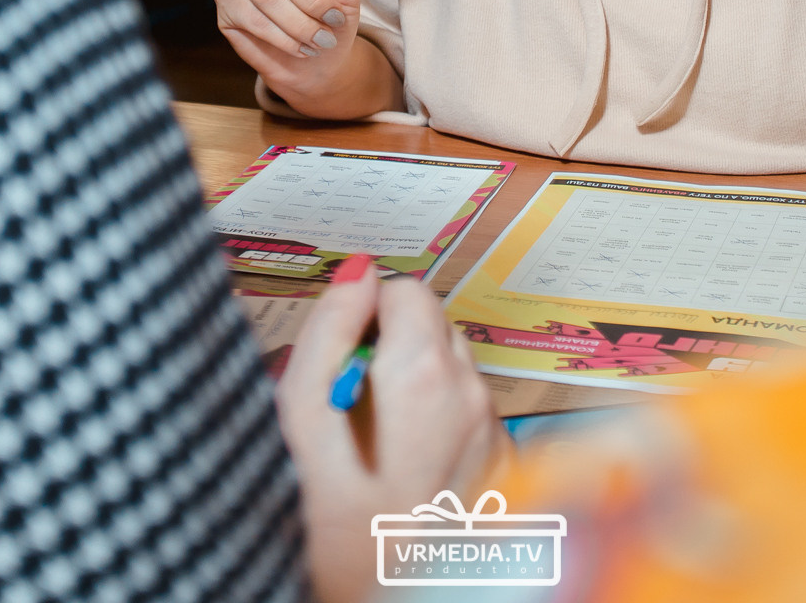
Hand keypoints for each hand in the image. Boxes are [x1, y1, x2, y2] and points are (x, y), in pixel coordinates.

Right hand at [277, 263, 508, 602]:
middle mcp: (474, 402)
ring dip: (416, 388)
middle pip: (434, 329)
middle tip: (351, 403)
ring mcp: (495, 439)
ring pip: (454, 372)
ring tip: (376, 443)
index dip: (365, 312)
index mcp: (427, 378)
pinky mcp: (505, 471)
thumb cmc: (332, 532)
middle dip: (391, 348)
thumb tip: (356, 272)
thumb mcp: (300, 426)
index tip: (341, 349)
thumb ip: (325, 337)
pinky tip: (407, 468)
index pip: (405, 290)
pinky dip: (440, 426)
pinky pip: (470, 416)